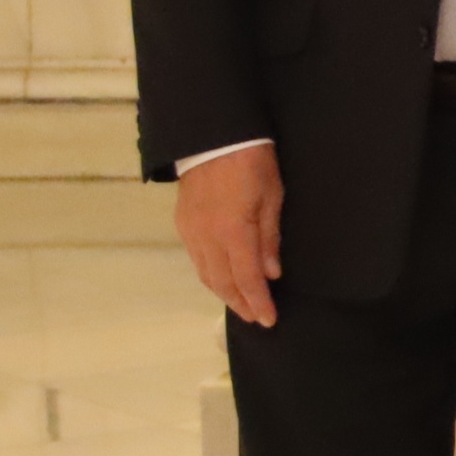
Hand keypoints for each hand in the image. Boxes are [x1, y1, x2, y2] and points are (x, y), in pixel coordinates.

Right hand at [174, 143, 285, 327]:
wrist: (213, 136)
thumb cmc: (252, 162)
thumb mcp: (272, 196)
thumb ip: (269, 237)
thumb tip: (271, 273)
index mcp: (233, 231)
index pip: (246, 278)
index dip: (257, 301)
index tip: (269, 319)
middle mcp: (207, 238)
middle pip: (222, 282)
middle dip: (240, 303)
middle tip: (257, 319)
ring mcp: (191, 231)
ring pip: (205, 273)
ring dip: (224, 293)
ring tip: (242, 305)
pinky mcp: (183, 224)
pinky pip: (196, 259)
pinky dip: (211, 275)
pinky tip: (223, 279)